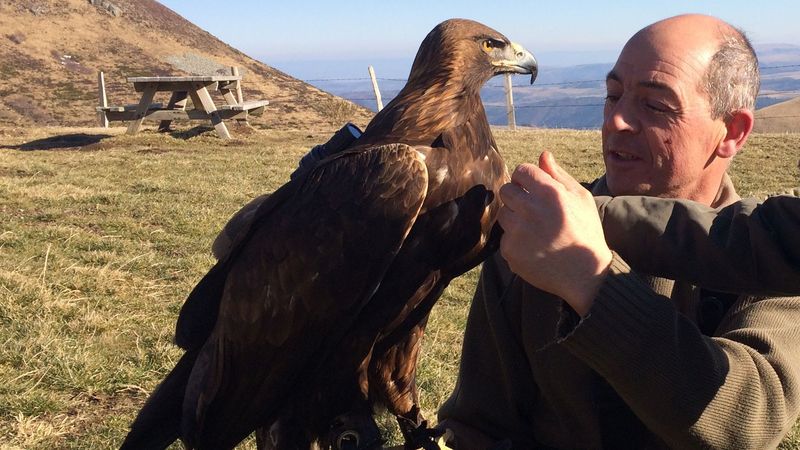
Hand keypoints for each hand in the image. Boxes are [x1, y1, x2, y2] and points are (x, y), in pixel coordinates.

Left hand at [497, 151, 611, 315]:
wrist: (585, 274)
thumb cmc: (586, 233)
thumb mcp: (581, 199)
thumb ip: (559, 175)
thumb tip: (542, 154)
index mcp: (550, 193)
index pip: (521, 171)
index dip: (525, 178)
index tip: (532, 188)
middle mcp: (531, 210)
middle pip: (506, 190)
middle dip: (517, 196)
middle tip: (533, 209)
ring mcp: (518, 232)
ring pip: (503, 214)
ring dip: (515, 218)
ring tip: (536, 230)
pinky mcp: (510, 251)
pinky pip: (504, 237)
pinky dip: (515, 241)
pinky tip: (534, 247)